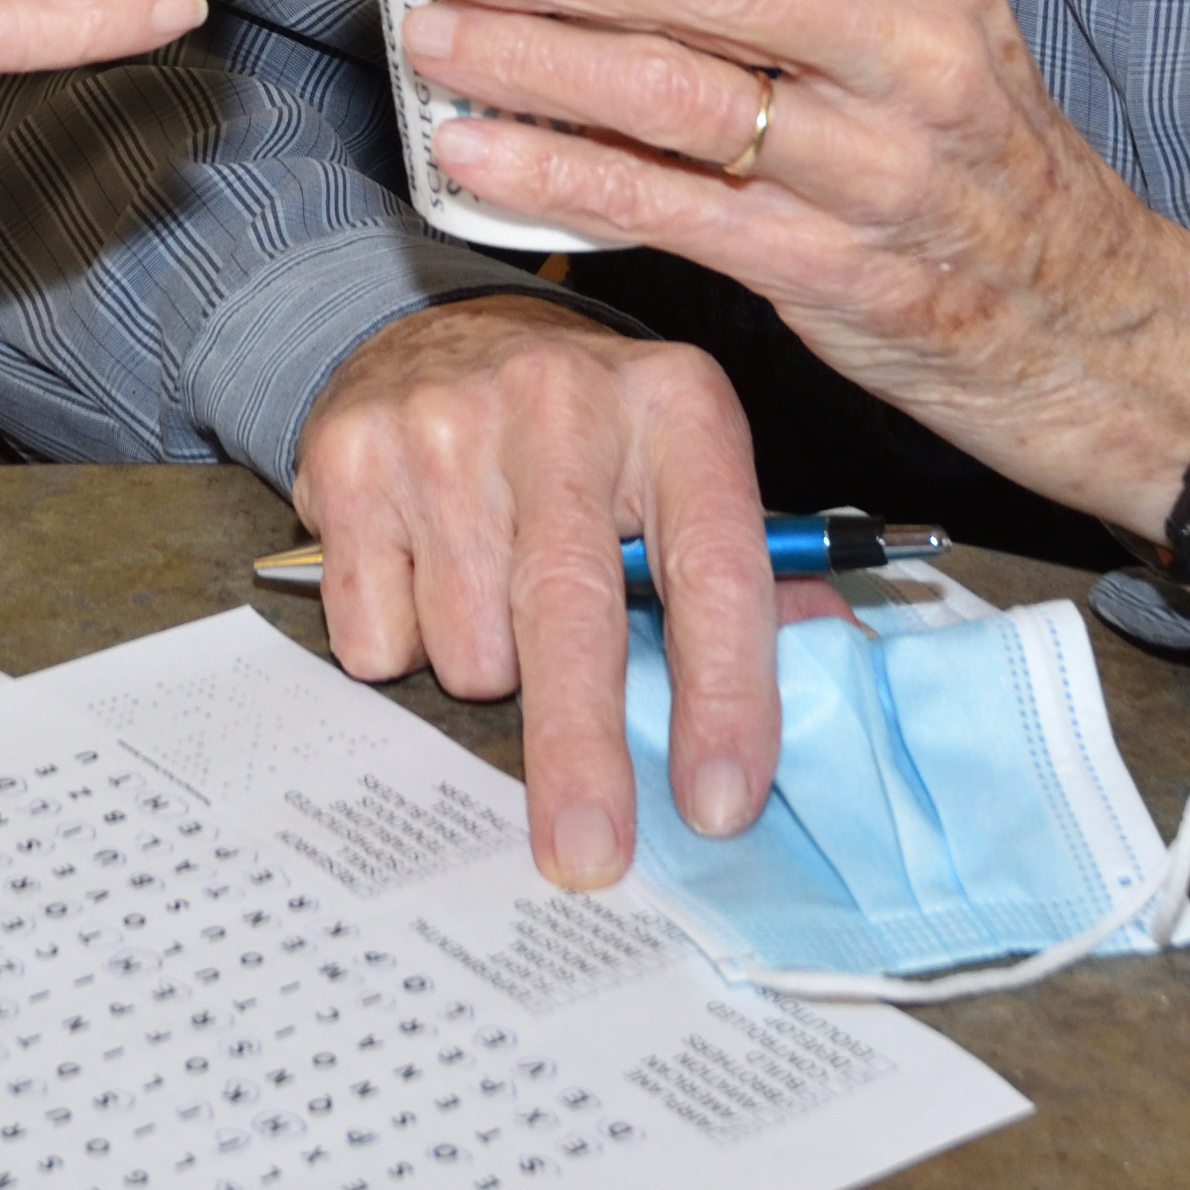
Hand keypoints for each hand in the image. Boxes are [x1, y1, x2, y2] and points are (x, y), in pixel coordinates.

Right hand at [290, 294, 780, 891]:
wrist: (433, 334)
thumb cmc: (586, 437)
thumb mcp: (685, 469)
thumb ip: (752, 575)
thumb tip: (836, 663)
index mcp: (677, 408)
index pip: (716, 570)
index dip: (723, 696)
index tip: (720, 803)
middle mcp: (561, 400)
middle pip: (572, 614)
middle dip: (580, 752)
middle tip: (587, 855)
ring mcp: (446, 424)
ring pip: (470, 642)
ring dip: (488, 670)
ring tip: (498, 599)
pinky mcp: (353, 456)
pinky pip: (378, 634)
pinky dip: (402, 644)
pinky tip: (424, 573)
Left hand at [398, 0, 1189, 540]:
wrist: (1087, 315)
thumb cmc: (974, 148)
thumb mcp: (932, 18)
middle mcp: (911, 53)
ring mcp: (872, 170)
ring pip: (668, 94)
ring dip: (529, 59)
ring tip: (434, 38)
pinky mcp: (827, 271)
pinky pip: (664, 209)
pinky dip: (554, 175)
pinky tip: (477, 152)